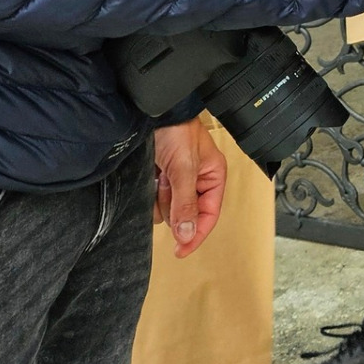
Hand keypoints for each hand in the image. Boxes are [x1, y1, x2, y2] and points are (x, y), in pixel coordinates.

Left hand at [153, 118, 227, 258]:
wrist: (153, 113)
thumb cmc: (176, 130)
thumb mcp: (184, 168)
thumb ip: (186, 203)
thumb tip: (188, 234)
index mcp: (213, 177)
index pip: (209, 214)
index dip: (196, 234)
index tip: (180, 250)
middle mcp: (197, 180)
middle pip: (186, 213)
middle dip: (174, 205)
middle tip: (167, 187)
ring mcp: (178, 179)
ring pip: (168, 208)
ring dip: (160, 197)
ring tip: (159, 175)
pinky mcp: (161, 177)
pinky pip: (155, 199)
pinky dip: (150, 192)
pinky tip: (152, 175)